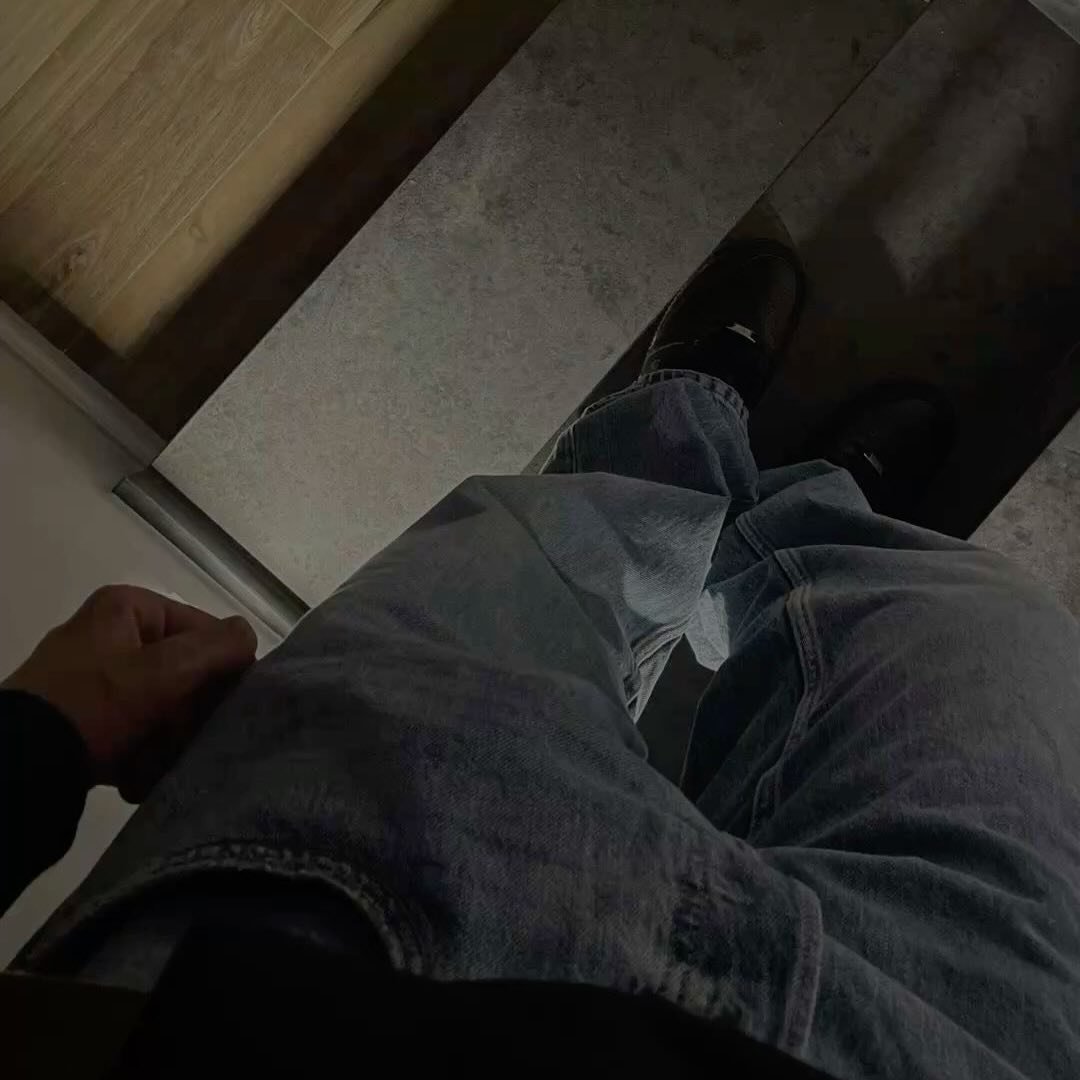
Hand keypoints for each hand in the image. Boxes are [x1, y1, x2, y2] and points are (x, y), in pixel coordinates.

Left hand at [2, 586, 256, 801]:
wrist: (20, 767)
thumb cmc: (95, 707)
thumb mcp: (165, 672)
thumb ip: (218, 648)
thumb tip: (248, 637)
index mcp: (127, 608)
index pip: (204, 630)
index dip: (222, 669)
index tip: (223, 708)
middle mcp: (110, 635)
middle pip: (183, 673)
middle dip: (187, 716)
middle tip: (184, 742)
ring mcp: (94, 678)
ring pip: (161, 707)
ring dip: (168, 742)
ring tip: (156, 765)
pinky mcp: (83, 716)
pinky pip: (134, 729)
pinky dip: (140, 754)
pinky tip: (136, 775)